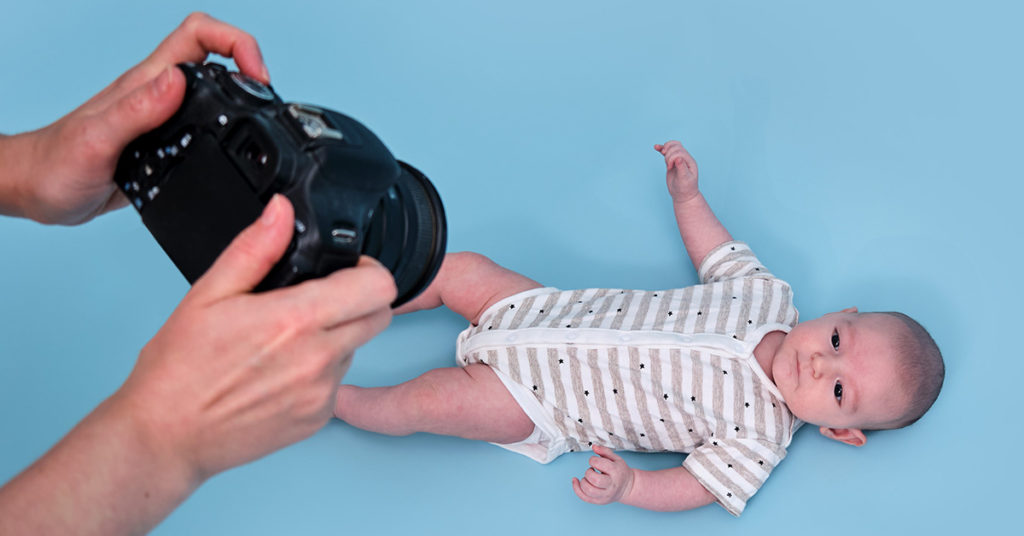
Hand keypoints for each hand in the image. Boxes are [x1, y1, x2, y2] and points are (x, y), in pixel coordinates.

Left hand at [17, 12, 268, 224]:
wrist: (36, 191)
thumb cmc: (56, 166)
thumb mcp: (97, 140)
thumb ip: (138, 110)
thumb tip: (179, 80)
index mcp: (147, 83)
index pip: (199, 34)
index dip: (237, 43)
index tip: (257, 74)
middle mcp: (157, 93)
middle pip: (214, 55)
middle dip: (250, 66)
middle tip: (267, 98)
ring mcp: (160, 116)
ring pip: (212, 88)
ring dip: (242, 95)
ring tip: (260, 120)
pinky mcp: (162, 142)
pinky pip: (203, 123)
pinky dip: (226, 128)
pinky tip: (231, 151)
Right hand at [111, 195, 395, 480]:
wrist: (165, 436)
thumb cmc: (179, 370)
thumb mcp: (208, 294)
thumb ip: (255, 248)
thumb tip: (281, 211)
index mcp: (294, 320)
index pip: (378, 287)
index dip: (368, 271)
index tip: (346, 270)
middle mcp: (317, 359)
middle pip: (379, 316)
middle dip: (358, 301)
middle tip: (318, 300)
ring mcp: (321, 394)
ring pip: (357, 348)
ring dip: (337, 337)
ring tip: (286, 340)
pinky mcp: (318, 419)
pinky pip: (338, 382)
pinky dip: (320, 371)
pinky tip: (281, 371)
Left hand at [571, 445, 634, 504]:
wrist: (628, 487)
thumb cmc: (620, 471)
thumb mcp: (616, 458)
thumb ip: (605, 451)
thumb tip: (594, 447)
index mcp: (616, 472)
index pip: (600, 464)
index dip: (592, 460)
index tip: (594, 461)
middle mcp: (611, 485)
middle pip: (595, 480)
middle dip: (588, 472)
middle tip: (591, 470)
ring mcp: (605, 495)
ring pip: (589, 490)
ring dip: (583, 481)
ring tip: (587, 477)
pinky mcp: (600, 501)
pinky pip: (585, 498)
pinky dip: (577, 489)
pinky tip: (576, 481)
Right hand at [654, 140, 698, 203]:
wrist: (683, 195)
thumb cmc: (686, 188)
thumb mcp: (685, 179)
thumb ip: (682, 168)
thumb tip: (678, 158)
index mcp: (690, 161)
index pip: (680, 152)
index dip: (672, 158)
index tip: (670, 168)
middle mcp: (685, 159)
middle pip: (676, 147)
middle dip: (669, 155)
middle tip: (668, 167)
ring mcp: (678, 160)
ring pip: (672, 147)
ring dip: (666, 150)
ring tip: (666, 162)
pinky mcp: (672, 163)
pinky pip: (667, 153)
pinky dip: (661, 149)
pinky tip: (656, 147)